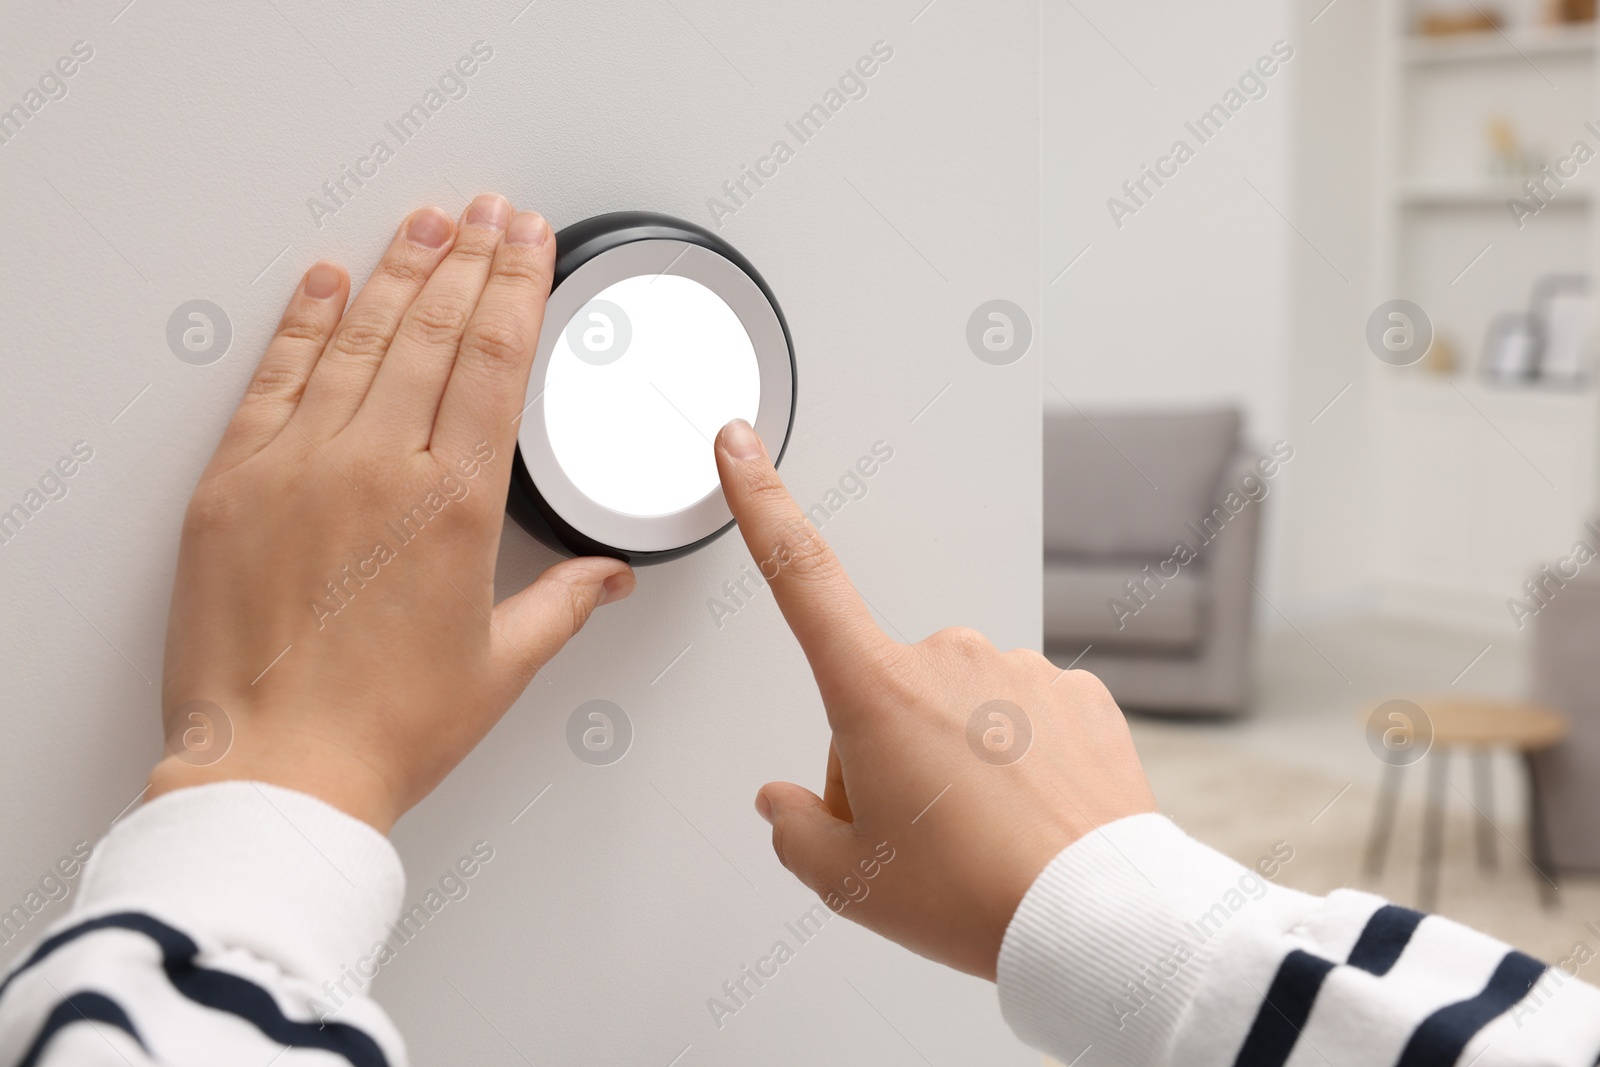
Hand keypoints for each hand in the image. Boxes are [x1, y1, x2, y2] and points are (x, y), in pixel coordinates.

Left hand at [151, 197, 634, 831]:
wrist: (272, 774)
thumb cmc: (383, 731)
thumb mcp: (499, 666)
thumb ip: (562, 605)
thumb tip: (607, 578)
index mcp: (453, 506)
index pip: (496, 361)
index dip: (518, 287)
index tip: (533, 241)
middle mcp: (378, 469)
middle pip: (434, 331)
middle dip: (469, 257)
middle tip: (491, 210)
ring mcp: (299, 467)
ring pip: (359, 339)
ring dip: (399, 272)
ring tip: (427, 223)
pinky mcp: (234, 484)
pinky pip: (275, 380)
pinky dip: (303, 324)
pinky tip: (327, 282)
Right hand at [712, 418, 1156, 979]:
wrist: (1097, 917)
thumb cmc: (975, 894)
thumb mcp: (848, 880)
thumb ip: (794, 829)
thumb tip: (787, 803)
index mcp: (874, 689)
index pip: (798, 573)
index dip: (760, 502)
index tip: (740, 443)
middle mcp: (947, 658)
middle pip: (880, 690)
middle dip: (883, 748)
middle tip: (919, 830)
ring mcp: (1018, 670)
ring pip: (956, 706)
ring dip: (954, 756)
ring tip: (982, 835)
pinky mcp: (1075, 694)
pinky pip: (1021, 717)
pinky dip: (1017, 759)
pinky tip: (1029, 815)